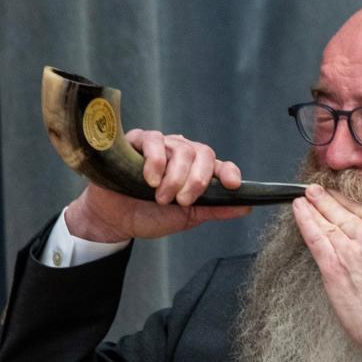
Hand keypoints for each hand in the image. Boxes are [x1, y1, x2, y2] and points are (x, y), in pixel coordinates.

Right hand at [65, 129, 249, 241]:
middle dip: (196, 180)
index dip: (228, 171)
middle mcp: (182, 154)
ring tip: (161, 198)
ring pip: (181, 148)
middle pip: (202, 153)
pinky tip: (150, 180)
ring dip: (174, 176)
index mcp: (197, 170)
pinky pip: (153, 141)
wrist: (115, 220)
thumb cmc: (150, 216)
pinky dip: (156, 161)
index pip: (219, 164)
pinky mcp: (137, 141)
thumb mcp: (188, 217)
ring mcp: (161, 145)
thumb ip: (215, 209)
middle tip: (182, 201)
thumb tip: (246, 207)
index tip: (233, 184)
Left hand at [292, 184, 361, 361]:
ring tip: (304, 195)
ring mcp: (349, 251)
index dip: (349, 200)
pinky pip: (315, 237)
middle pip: (344, 211)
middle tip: (314, 188)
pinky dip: (305, 221)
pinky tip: (298, 210)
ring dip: (313, 205)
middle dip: (327, 198)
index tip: (340, 194)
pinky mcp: (332, 267)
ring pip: (327, 221)